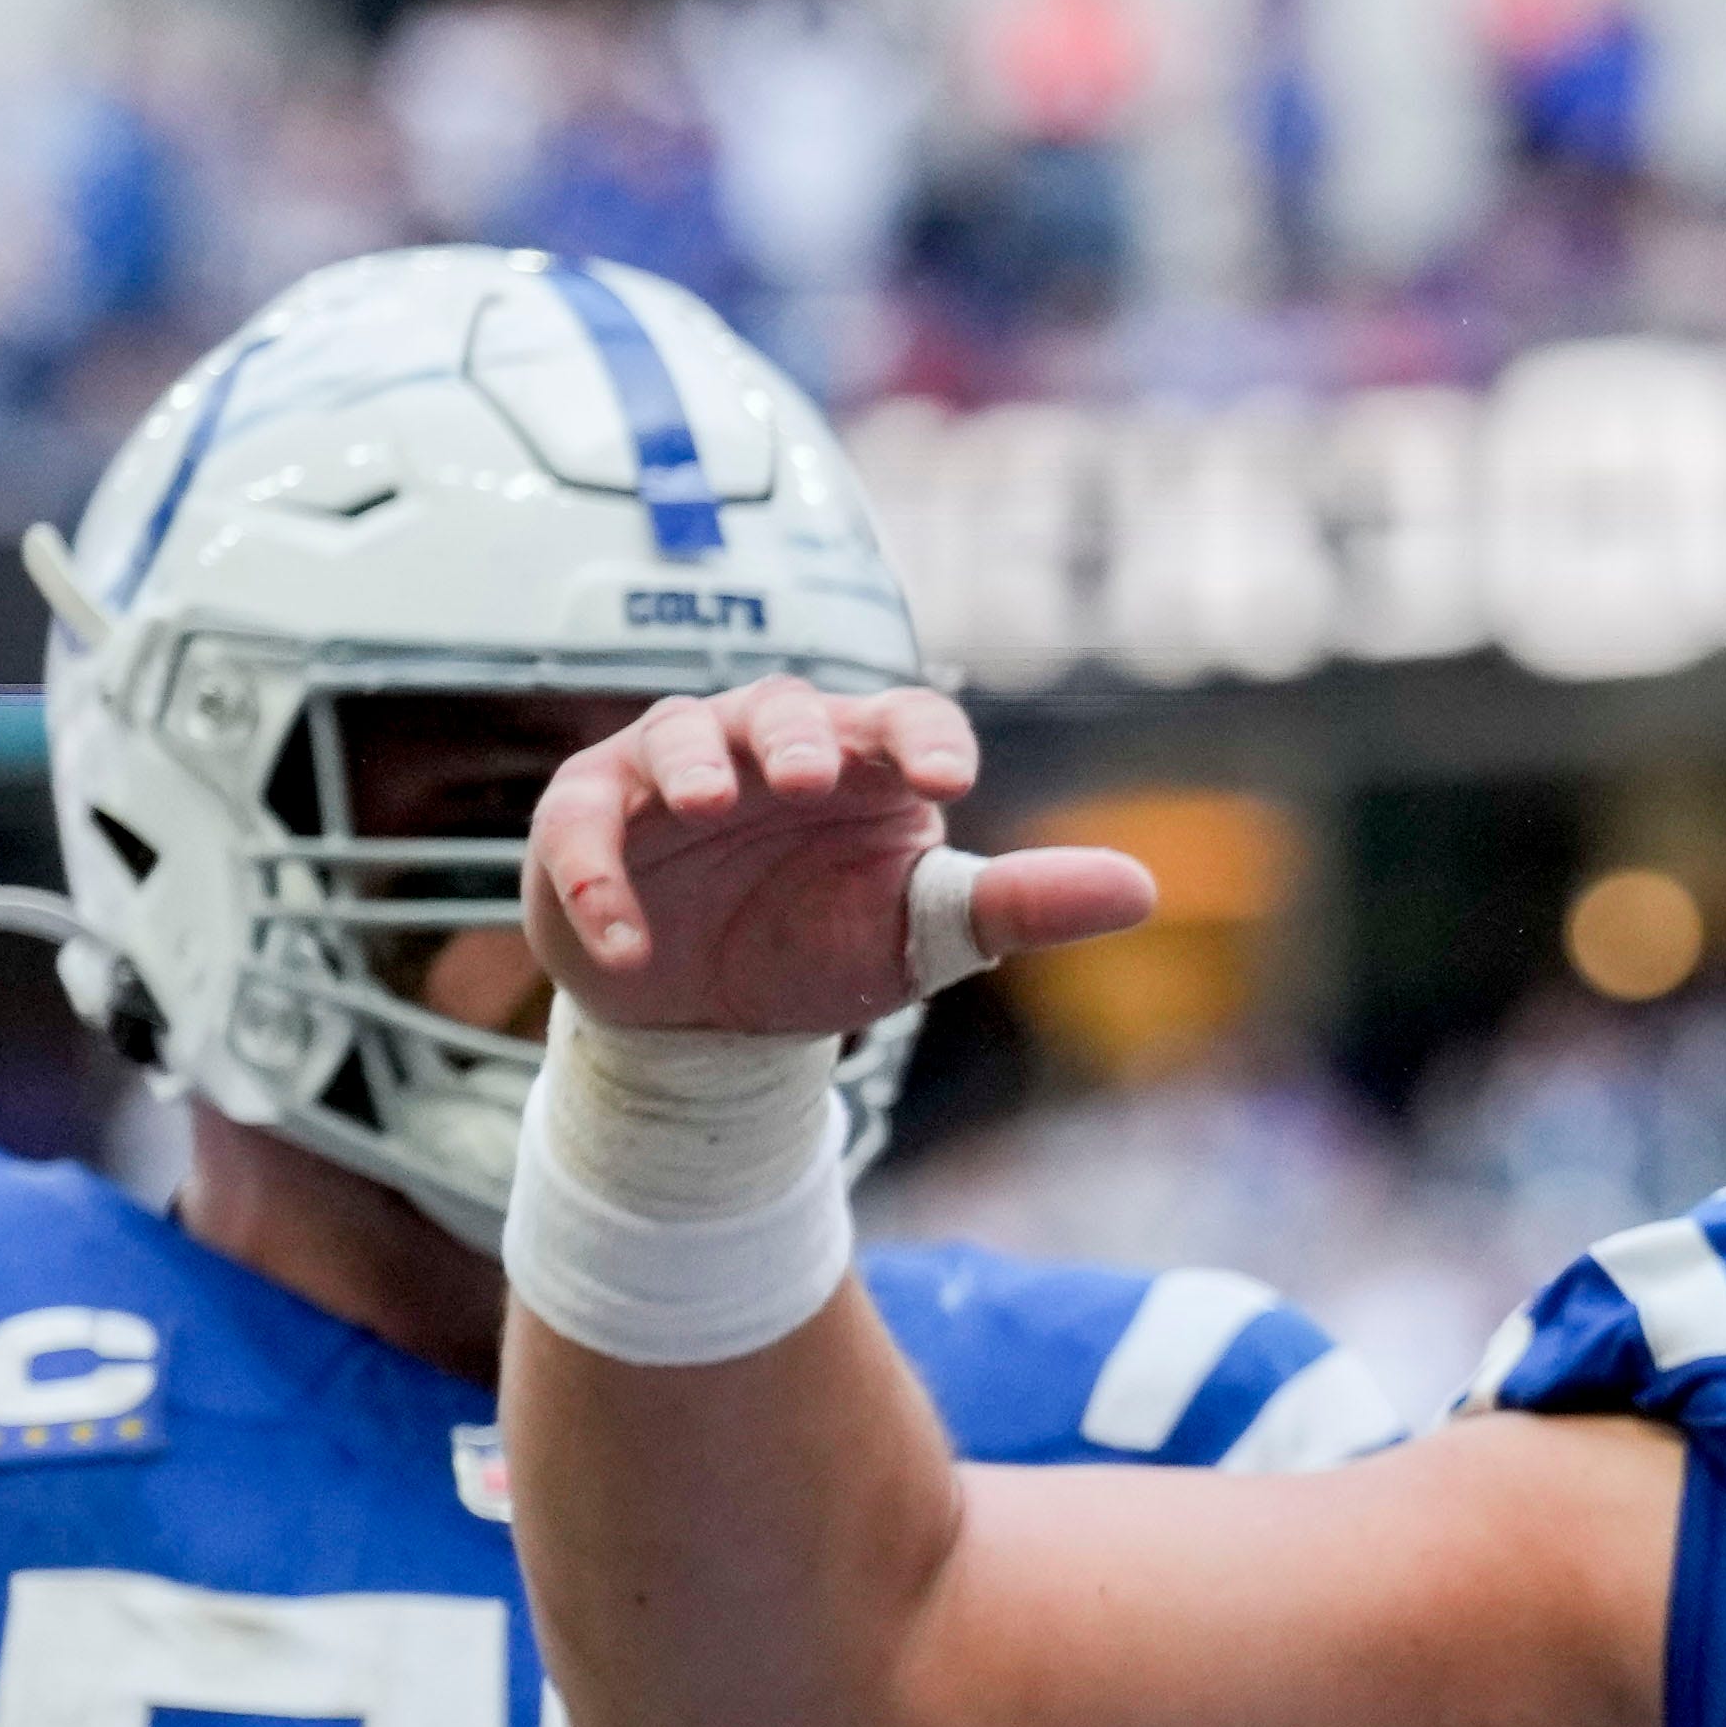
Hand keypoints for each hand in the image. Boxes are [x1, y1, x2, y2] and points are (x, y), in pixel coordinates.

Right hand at [517, 678, 1154, 1038]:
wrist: (715, 1019)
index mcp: (862, 763)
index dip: (923, 735)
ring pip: (674, 735)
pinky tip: (629, 944)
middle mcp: (766, 748)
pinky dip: (597, 880)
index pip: (904, 719)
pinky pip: (582, 830)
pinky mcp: (588, 823)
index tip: (950, 778)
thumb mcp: (924, 937)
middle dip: (795, 734)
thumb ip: (1020, 907)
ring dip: (691, 764)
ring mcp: (670, 775)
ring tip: (712, 803)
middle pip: (782, 707)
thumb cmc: (824, 947)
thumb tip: (1143, 890)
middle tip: (812, 776)